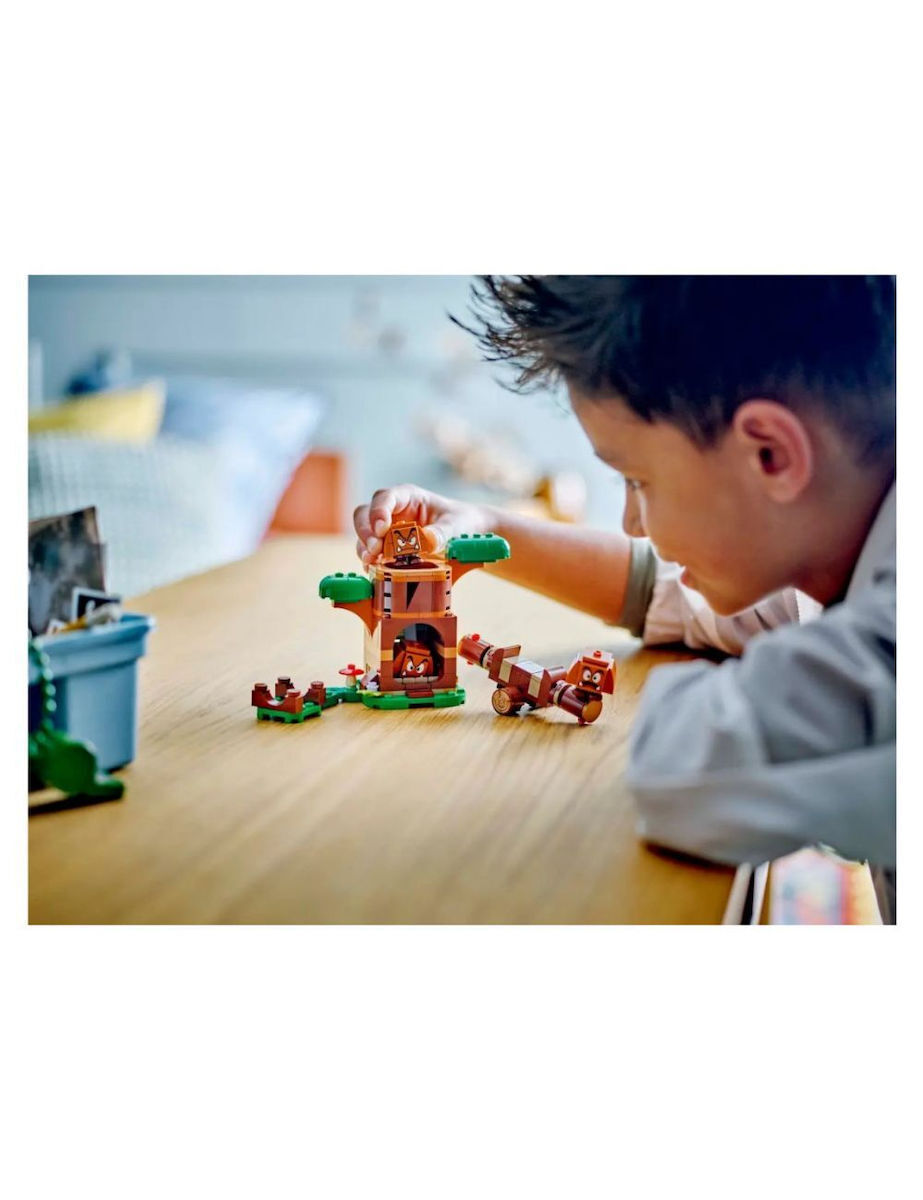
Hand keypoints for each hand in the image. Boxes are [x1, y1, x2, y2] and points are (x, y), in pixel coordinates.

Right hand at [353, 484, 494, 566]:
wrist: (466, 532)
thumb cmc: (460, 521)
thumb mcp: (456, 524)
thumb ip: (442, 531)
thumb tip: (426, 541)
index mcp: (408, 496)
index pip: (385, 497)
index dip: (379, 512)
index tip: (381, 529)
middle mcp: (393, 510)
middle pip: (365, 514)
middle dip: (366, 532)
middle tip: (374, 550)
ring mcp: (387, 529)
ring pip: (364, 534)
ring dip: (364, 548)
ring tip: (372, 562)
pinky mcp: (386, 547)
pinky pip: (370, 552)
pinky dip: (370, 561)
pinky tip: (374, 570)